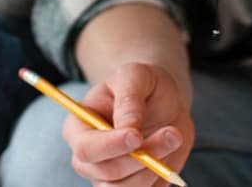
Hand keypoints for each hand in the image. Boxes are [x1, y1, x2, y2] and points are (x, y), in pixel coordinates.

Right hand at [64, 62, 193, 186]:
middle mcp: (88, 158)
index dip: (110, 146)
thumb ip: (129, 100)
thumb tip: (128, 129)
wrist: (162, 101)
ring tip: (172, 137)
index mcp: (78, 127)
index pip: (85, 148)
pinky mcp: (131, 186)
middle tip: (172, 134)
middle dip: (141, 158)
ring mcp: (108, 176)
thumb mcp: (135, 76)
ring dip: (155, 167)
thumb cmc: (142, 85)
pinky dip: (161, 177)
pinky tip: (168, 152)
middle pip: (106, 173)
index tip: (137, 136)